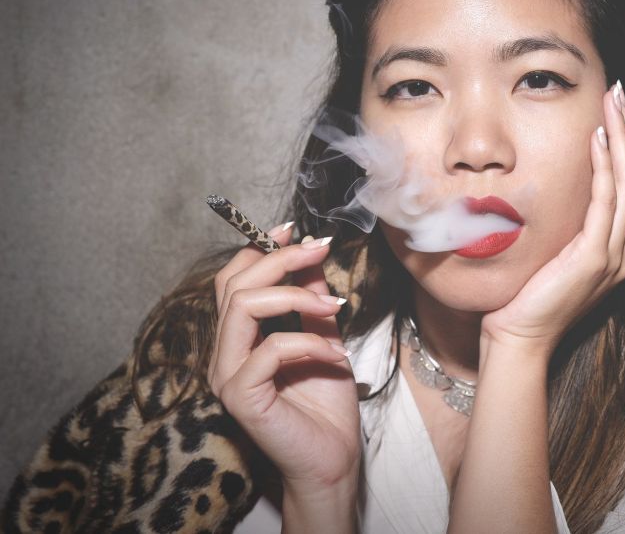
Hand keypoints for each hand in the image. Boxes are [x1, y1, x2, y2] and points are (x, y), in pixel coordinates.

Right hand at [207, 226, 361, 489]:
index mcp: (238, 338)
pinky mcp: (240, 396)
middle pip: (235, 285)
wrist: (333, 458)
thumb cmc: (325, 403)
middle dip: (281, 260)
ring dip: (296, 296)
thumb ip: (312, 298)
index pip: (233, 281)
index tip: (295, 230)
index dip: (260, 250)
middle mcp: (224, 353)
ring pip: (243, 307)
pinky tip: (335, 355)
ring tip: (334, 307)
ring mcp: (226, 375)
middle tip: (320, 250)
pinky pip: (270, 349)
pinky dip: (310, 342)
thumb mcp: (324, 336)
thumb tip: (313, 254)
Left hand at [481, 81, 624, 354]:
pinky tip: (597, 139)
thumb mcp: (549, 254)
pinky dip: (605, 167)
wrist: (519, 339)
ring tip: (612, 103)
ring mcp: (613, 255)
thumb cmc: (525, 298)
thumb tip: (551, 190)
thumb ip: (562, 227)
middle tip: (618, 94)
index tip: (614, 112)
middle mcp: (623, 250)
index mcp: (615, 249)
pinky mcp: (595, 259)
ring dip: (621, 138)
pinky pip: (606, 202)